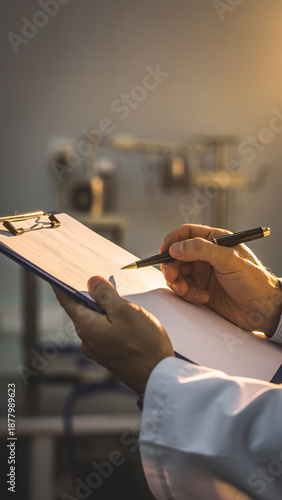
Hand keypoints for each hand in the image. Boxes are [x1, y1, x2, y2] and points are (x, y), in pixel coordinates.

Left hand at [54, 276, 174, 393]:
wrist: (158, 376)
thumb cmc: (144, 344)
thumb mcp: (125, 311)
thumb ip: (106, 295)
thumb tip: (92, 282)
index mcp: (87, 326)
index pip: (66, 300)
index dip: (63, 285)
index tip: (62, 274)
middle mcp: (87, 340)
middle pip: (82, 310)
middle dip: (90, 296)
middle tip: (102, 282)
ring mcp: (97, 350)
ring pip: (95, 322)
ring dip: (103, 310)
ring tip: (121, 302)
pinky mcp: (109, 356)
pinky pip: (104, 333)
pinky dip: (110, 323)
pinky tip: (126, 321)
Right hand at [160, 224, 281, 336]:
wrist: (261, 310)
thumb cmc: (253, 280)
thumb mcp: (228, 260)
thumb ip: (201, 250)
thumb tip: (175, 248)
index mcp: (215, 240)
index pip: (187, 233)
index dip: (173, 240)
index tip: (164, 251)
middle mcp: (206, 255)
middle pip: (177, 255)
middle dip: (172, 266)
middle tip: (172, 277)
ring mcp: (203, 273)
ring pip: (178, 273)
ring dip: (178, 282)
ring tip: (186, 290)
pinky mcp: (200, 289)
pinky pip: (184, 289)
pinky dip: (189, 294)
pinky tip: (203, 298)